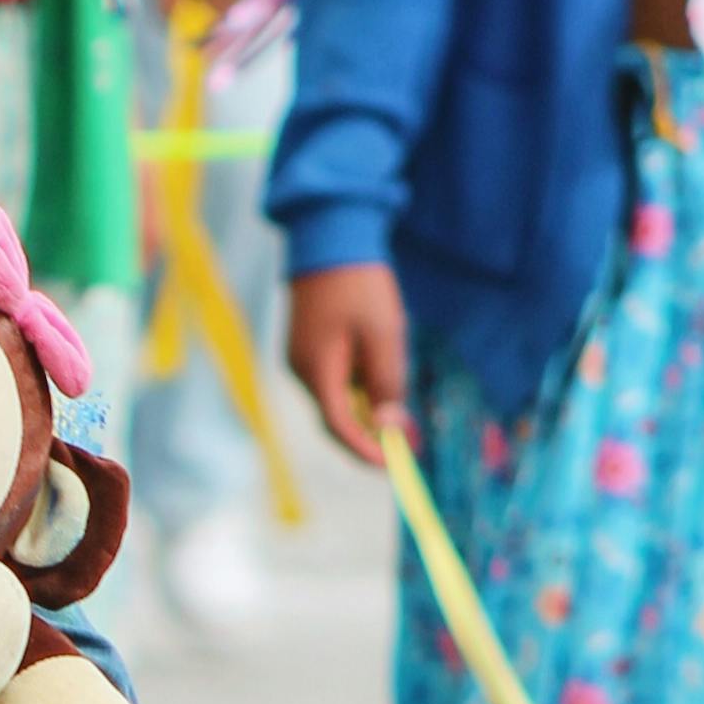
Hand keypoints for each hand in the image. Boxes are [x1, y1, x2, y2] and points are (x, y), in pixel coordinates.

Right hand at [288, 261, 409, 467]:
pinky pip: (332, 380)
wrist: (329, 239)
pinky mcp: (305, 347)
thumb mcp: (384, 335)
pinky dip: (356, 389)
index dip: (366, 451)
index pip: (339, 427)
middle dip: (368, 435)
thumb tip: (391, 427)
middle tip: (404, 442)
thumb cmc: (359, 285)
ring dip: (365, 409)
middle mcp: (301, 370)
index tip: (394, 463)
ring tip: (395, 397)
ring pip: (335, 399)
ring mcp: (299, 358)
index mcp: (317, 370)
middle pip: (335, 418)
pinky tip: (377, 373)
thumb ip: (387, 383)